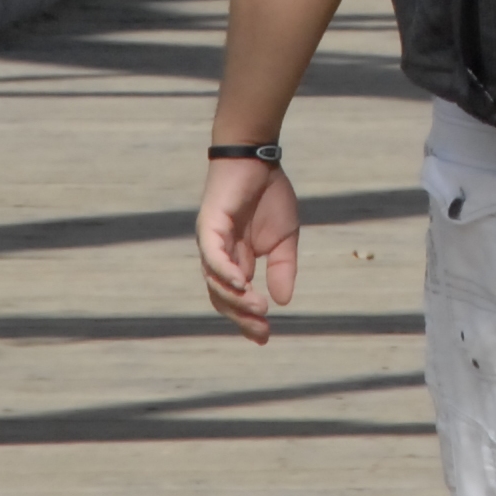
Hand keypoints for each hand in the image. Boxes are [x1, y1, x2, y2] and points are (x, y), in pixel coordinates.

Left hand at [198, 156, 300, 343]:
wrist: (258, 159)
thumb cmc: (269, 194)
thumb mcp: (285, 239)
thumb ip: (283, 268)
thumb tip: (283, 301)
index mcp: (237, 260)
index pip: (236, 298)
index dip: (248, 319)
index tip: (265, 337)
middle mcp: (219, 256)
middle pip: (222, 297)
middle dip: (241, 317)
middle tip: (262, 331)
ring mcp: (212, 243)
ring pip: (215, 282)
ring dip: (235, 299)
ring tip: (259, 309)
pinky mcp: (209, 226)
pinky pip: (213, 256)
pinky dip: (225, 272)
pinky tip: (242, 284)